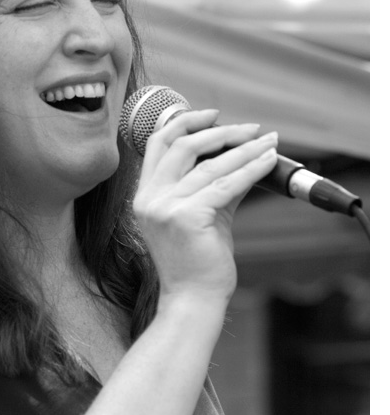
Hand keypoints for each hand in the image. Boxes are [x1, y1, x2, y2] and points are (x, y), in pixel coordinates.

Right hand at [132, 111, 277, 302]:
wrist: (193, 299)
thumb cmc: (197, 261)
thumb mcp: (202, 214)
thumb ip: (214, 183)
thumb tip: (242, 154)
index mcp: (146, 195)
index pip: (158, 144)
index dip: (185, 123)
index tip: (212, 115)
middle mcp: (150, 198)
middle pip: (182, 145)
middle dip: (220, 131)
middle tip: (249, 129)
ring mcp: (165, 207)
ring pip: (210, 164)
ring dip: (244, 149)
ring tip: (268, 142)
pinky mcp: (187, 217)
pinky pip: (225, 184)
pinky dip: (250, 169)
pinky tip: (267, 162)